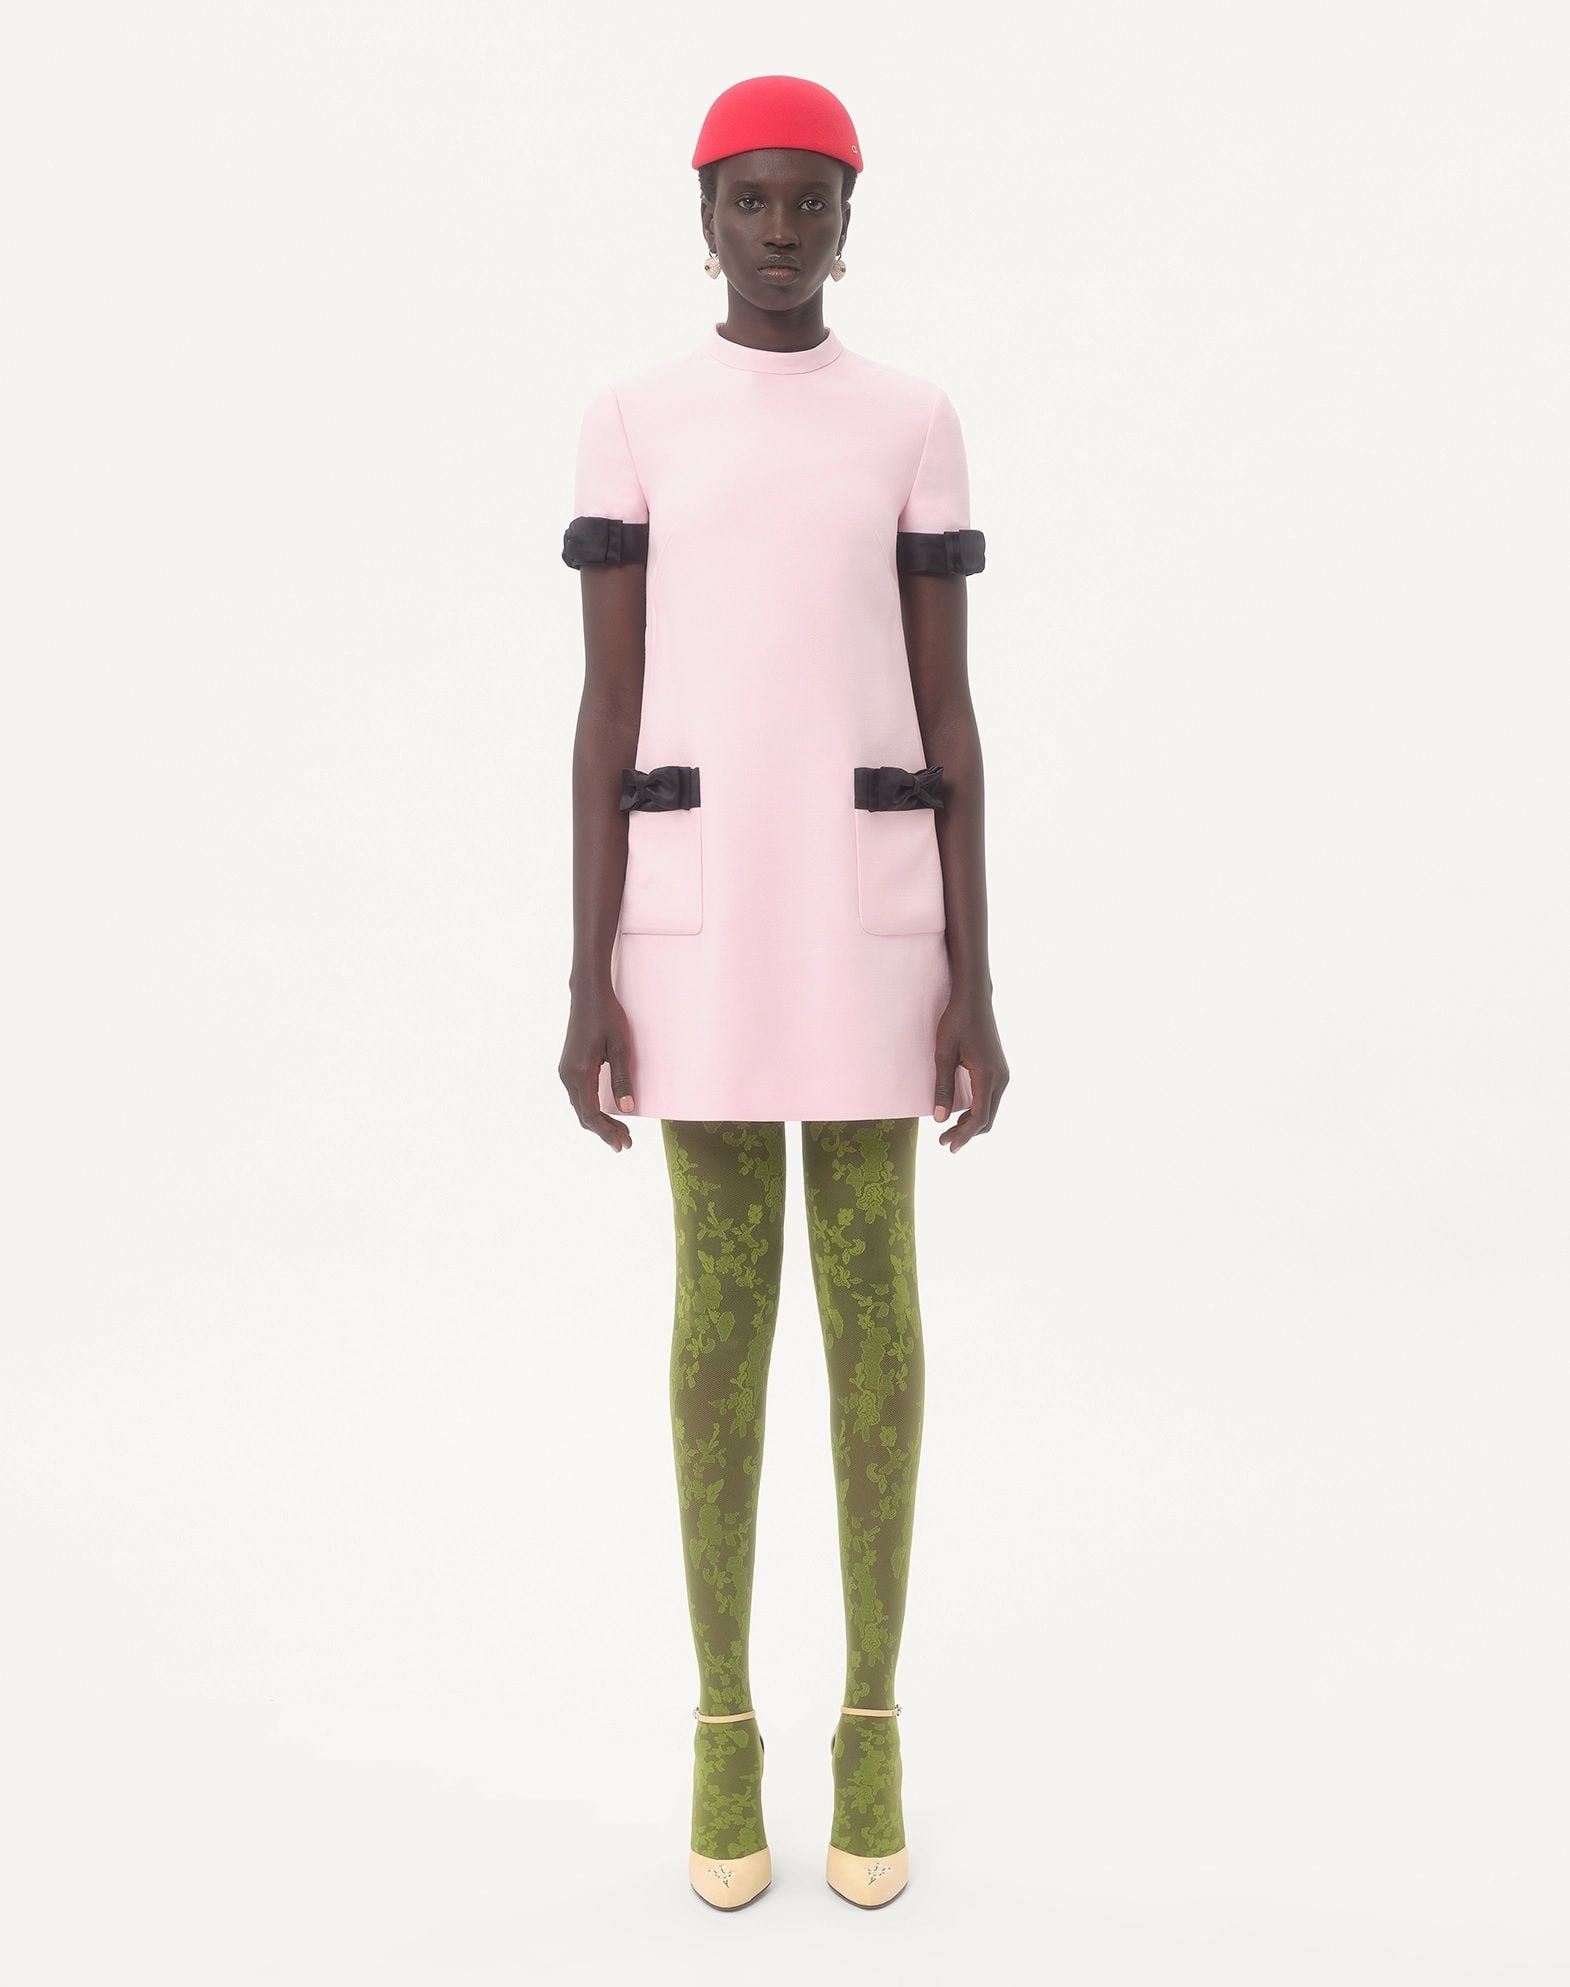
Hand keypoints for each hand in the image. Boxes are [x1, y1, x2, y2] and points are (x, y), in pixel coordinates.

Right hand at [559, 990, 636, 1149]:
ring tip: (620, 1132)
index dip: (607, 1132)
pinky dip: (592, 1109)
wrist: (588, 993)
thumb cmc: (607, 1016)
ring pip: (580, 1107)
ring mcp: (566, 1071)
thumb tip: (627, 1110)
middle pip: (584, 1115)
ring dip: (599, 1121)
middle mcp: (567, 1076)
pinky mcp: (570, 1066)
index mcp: (579, 1073)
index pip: (591, 1114)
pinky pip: (579, 1096)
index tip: (623, 1144)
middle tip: (627, 1143)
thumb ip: (622, 1079)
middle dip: (604, 1131)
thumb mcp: (621, 1047)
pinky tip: (607, 1112)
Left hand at [933, 991, 1007, 1149]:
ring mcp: (1002, 1074)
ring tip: (950, 1130)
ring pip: (991, 1110)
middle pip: (988, 1118)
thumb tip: (939, 1118)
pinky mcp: (999, 1070)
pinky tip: (962, 1114)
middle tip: (943, 1141)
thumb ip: (943, 1087)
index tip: (947, 1145)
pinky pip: (991, 1099)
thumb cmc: (956, 1022)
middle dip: (967, 1133)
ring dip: (973, 1124)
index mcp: (988, 1076)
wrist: (974, 998)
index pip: (979, 1118)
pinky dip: (978, 1111)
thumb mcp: (943, 1054)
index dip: (963, 1135)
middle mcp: (1001, 1078)